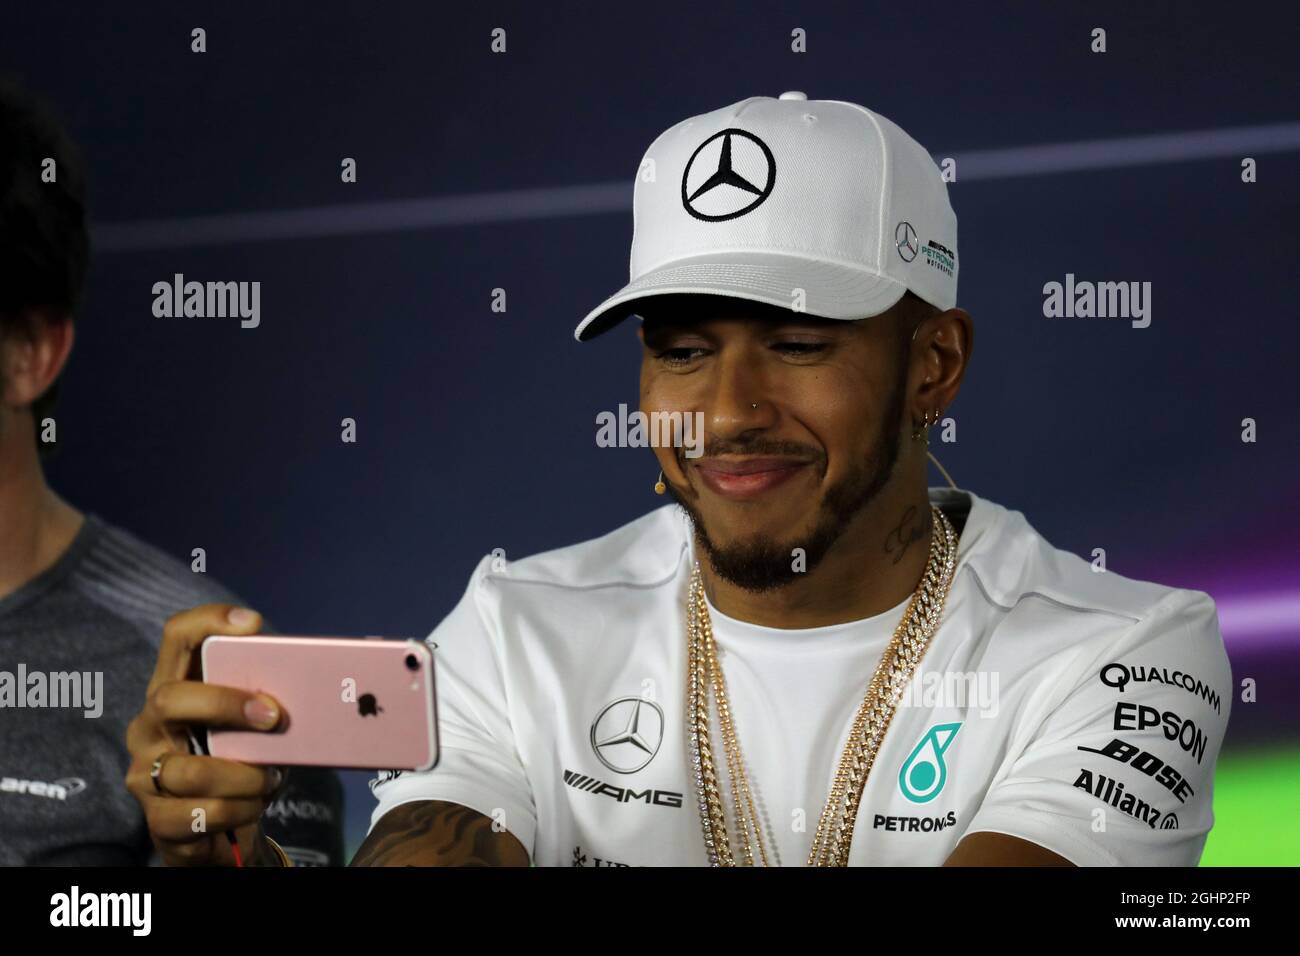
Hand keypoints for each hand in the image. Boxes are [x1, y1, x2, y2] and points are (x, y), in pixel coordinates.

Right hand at [125, 604, 285, 865]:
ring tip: (270, 777)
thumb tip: (324, 690)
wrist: (220, 830)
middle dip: (226, 704)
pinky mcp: (159, 819)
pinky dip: (239, 810)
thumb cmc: (241, 762)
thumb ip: (268, 703)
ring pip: (192, 770)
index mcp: (176, 689)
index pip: (178, 638)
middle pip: (170, 699)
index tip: (253, 622)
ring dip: (245, 775)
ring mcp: (147, 773)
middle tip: (274, 717)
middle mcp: (149, 726)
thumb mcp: (253, 728)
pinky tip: (255, 803)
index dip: (209, 621)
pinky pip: (200, 814)